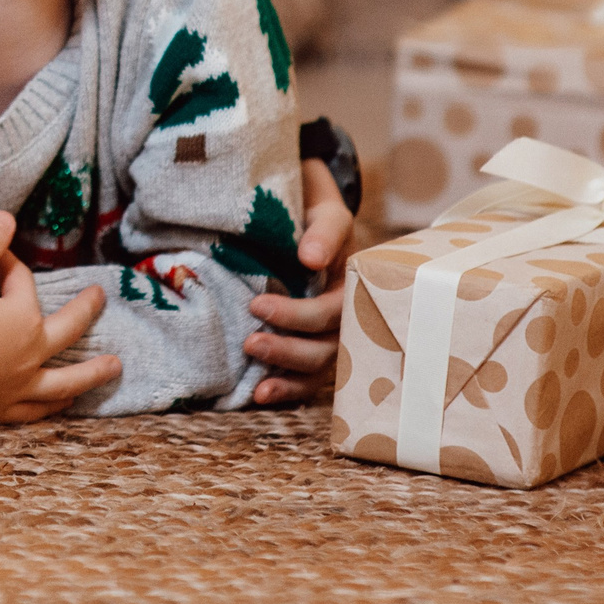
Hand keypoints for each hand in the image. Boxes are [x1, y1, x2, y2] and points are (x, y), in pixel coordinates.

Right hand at [0, 212, 120, 425]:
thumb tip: (6, 217)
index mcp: (22, 317)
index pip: (21, 281)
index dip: (6, 262)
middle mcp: (30, 354)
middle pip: (68, 329)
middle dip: (86, 309)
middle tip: (101, 297)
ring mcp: (18, 386)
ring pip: (66, 381)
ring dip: (91, 373)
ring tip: (113, 368)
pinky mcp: (0, 410)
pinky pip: (36, 410)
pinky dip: (53, 406)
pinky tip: (62, 403)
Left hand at [244, 156, 358, 405]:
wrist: (303, 206)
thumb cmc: (315, 209)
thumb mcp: (325, 209)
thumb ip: (324, 230)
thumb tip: (311, 259)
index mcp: (354, 285)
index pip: (332, 312)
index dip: (297, 317)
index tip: (257, 305)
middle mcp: (345, 314)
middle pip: (326, 348)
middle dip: (288, 350)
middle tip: (250, 342)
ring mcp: (328, 333)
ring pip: (318, 368)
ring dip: (287, 378)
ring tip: (256, 385)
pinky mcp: (308, 344)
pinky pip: (307, 378)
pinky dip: (287, 389)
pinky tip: (262, 396)